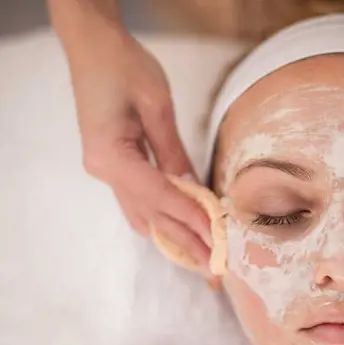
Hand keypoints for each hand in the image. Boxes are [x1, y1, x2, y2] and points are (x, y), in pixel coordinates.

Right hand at [67, 26, 212, 270]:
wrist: (93, 45)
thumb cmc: (124, 65)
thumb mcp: (157, 106)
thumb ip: (174, 153)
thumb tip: (194, 191)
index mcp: (111, 156)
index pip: (160, 198)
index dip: (192, 221)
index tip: (219, 242)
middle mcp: (104, 171)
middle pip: (151, 217)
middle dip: (186, 244)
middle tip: (215, 270)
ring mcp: (106, 170)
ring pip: (144, 215)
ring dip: (175, 236)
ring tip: (204, 258)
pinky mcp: (113, 165)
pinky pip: (140, 201)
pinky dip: (164, 218)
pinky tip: (182, 231)